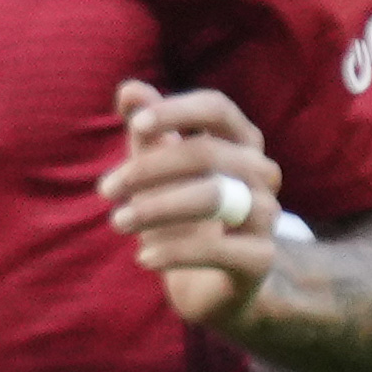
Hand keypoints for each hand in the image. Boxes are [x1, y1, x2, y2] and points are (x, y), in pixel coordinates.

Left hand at [102, 80, 286, 329]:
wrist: (210, 282)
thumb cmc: (180, 214)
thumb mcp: (157, 170)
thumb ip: (147, 130)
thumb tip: (128, 89)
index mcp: (240, 142)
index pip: (217, 108)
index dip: (177, 110)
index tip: (134, 123)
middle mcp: (261, 173)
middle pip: (206, 153)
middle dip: (148, 168)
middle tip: (105, 189)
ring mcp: (266, 215)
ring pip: (214, 197)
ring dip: (156, 207)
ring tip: (117, 221)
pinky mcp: (261, 258)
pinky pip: (219, 249)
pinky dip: (175, 252)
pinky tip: (143, 258)